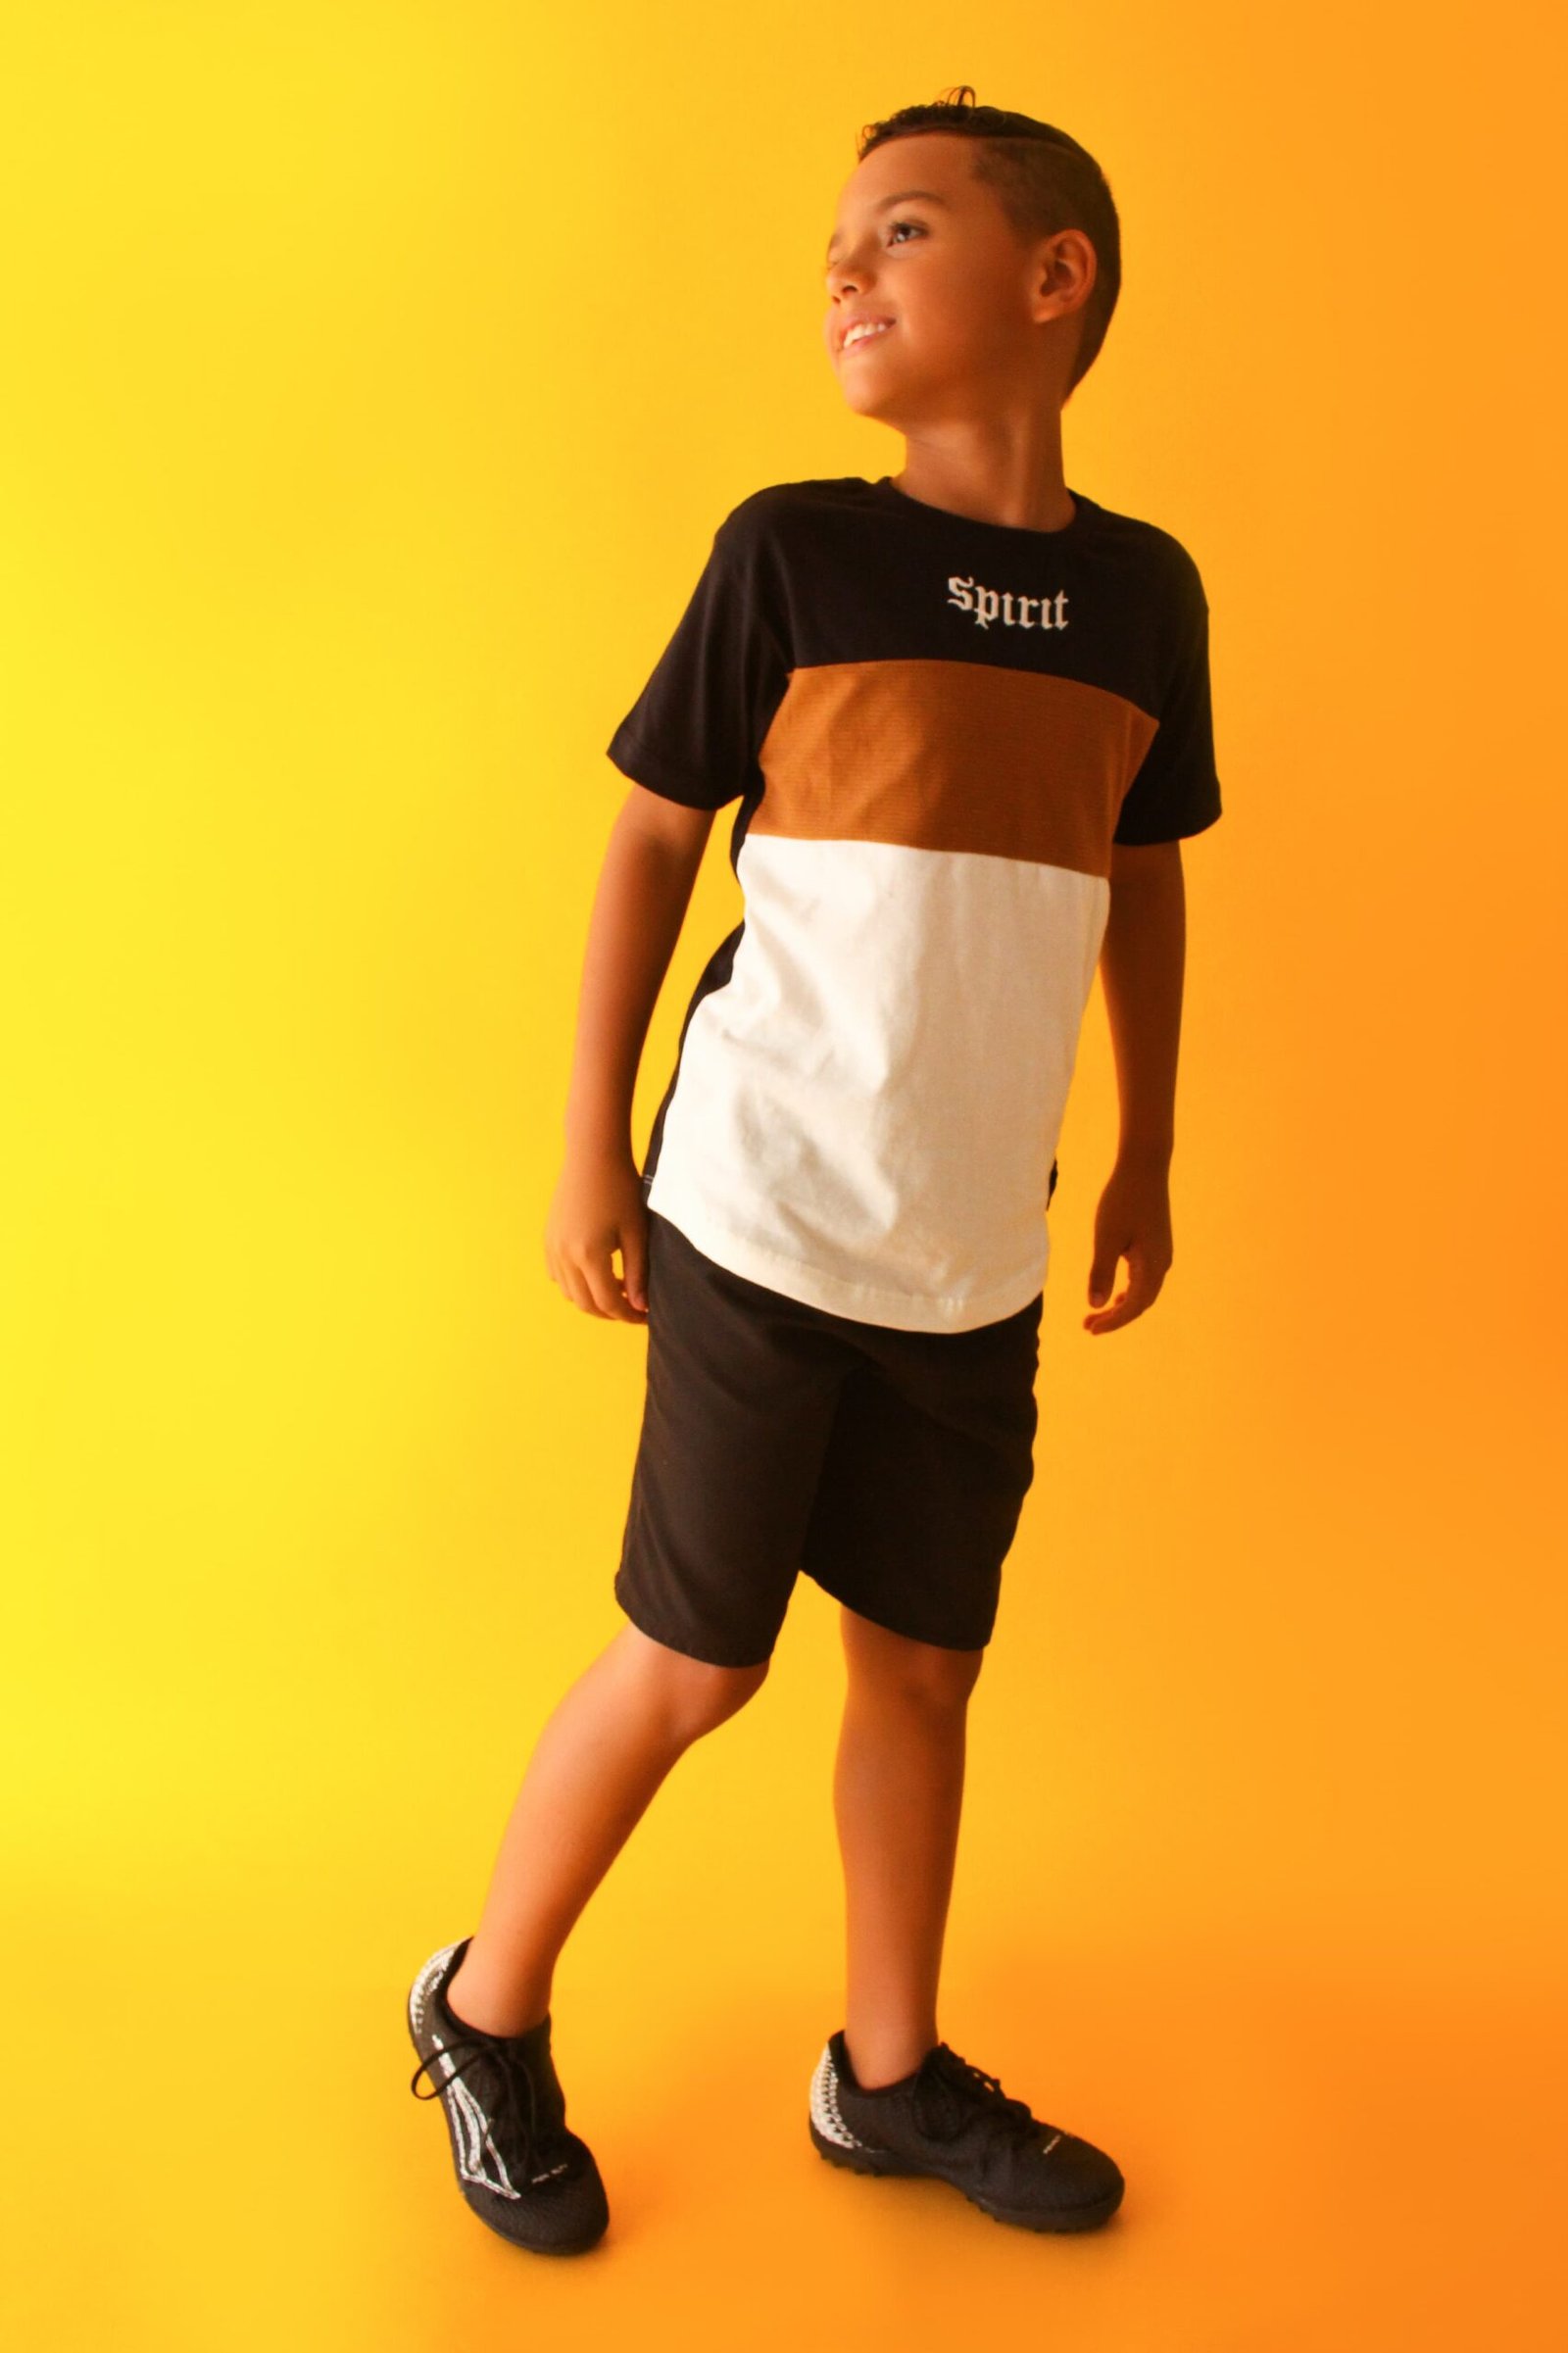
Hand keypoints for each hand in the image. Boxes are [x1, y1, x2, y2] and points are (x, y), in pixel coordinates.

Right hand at [544, 1153, 650, 1323]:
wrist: (593, 1157)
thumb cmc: (621, 1190)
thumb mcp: (636, 1233)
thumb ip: (638, 1273)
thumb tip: (640, 1307)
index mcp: (588, 1255)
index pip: (608, 1302)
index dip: (628, 1315)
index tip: (646, 1316)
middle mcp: (564, 1256)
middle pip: (585, 1303)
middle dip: (611, 1312)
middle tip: (633, 1309)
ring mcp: (552, 1248)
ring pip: (570, 1292)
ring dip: (592, 1299)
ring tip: (618, 1289)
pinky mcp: (548, 1239)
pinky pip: (558, 1276)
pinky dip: (575, 1284)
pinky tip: (596, 1273)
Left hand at [1083, 1154, 1172, 1333]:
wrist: (1144, 1167)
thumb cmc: (1122, 1200)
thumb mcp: (1106, 1237)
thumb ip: (1101, 1272)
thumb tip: (1095, 1305)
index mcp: (1152, 1265)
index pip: (1133, 1306)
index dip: (1112, 1322)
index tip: (1089, 1328)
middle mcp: (1162, 1264)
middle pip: (1140, 1304)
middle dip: (1115, 1318)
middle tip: (1088, 1326)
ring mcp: (1162, 1254)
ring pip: (1144, 1292)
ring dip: (1122, 1306)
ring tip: (1098, 1315)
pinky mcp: (1157, 1245)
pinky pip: (1145, 1279)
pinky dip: (1129, 1291)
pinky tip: (1115, 1293)